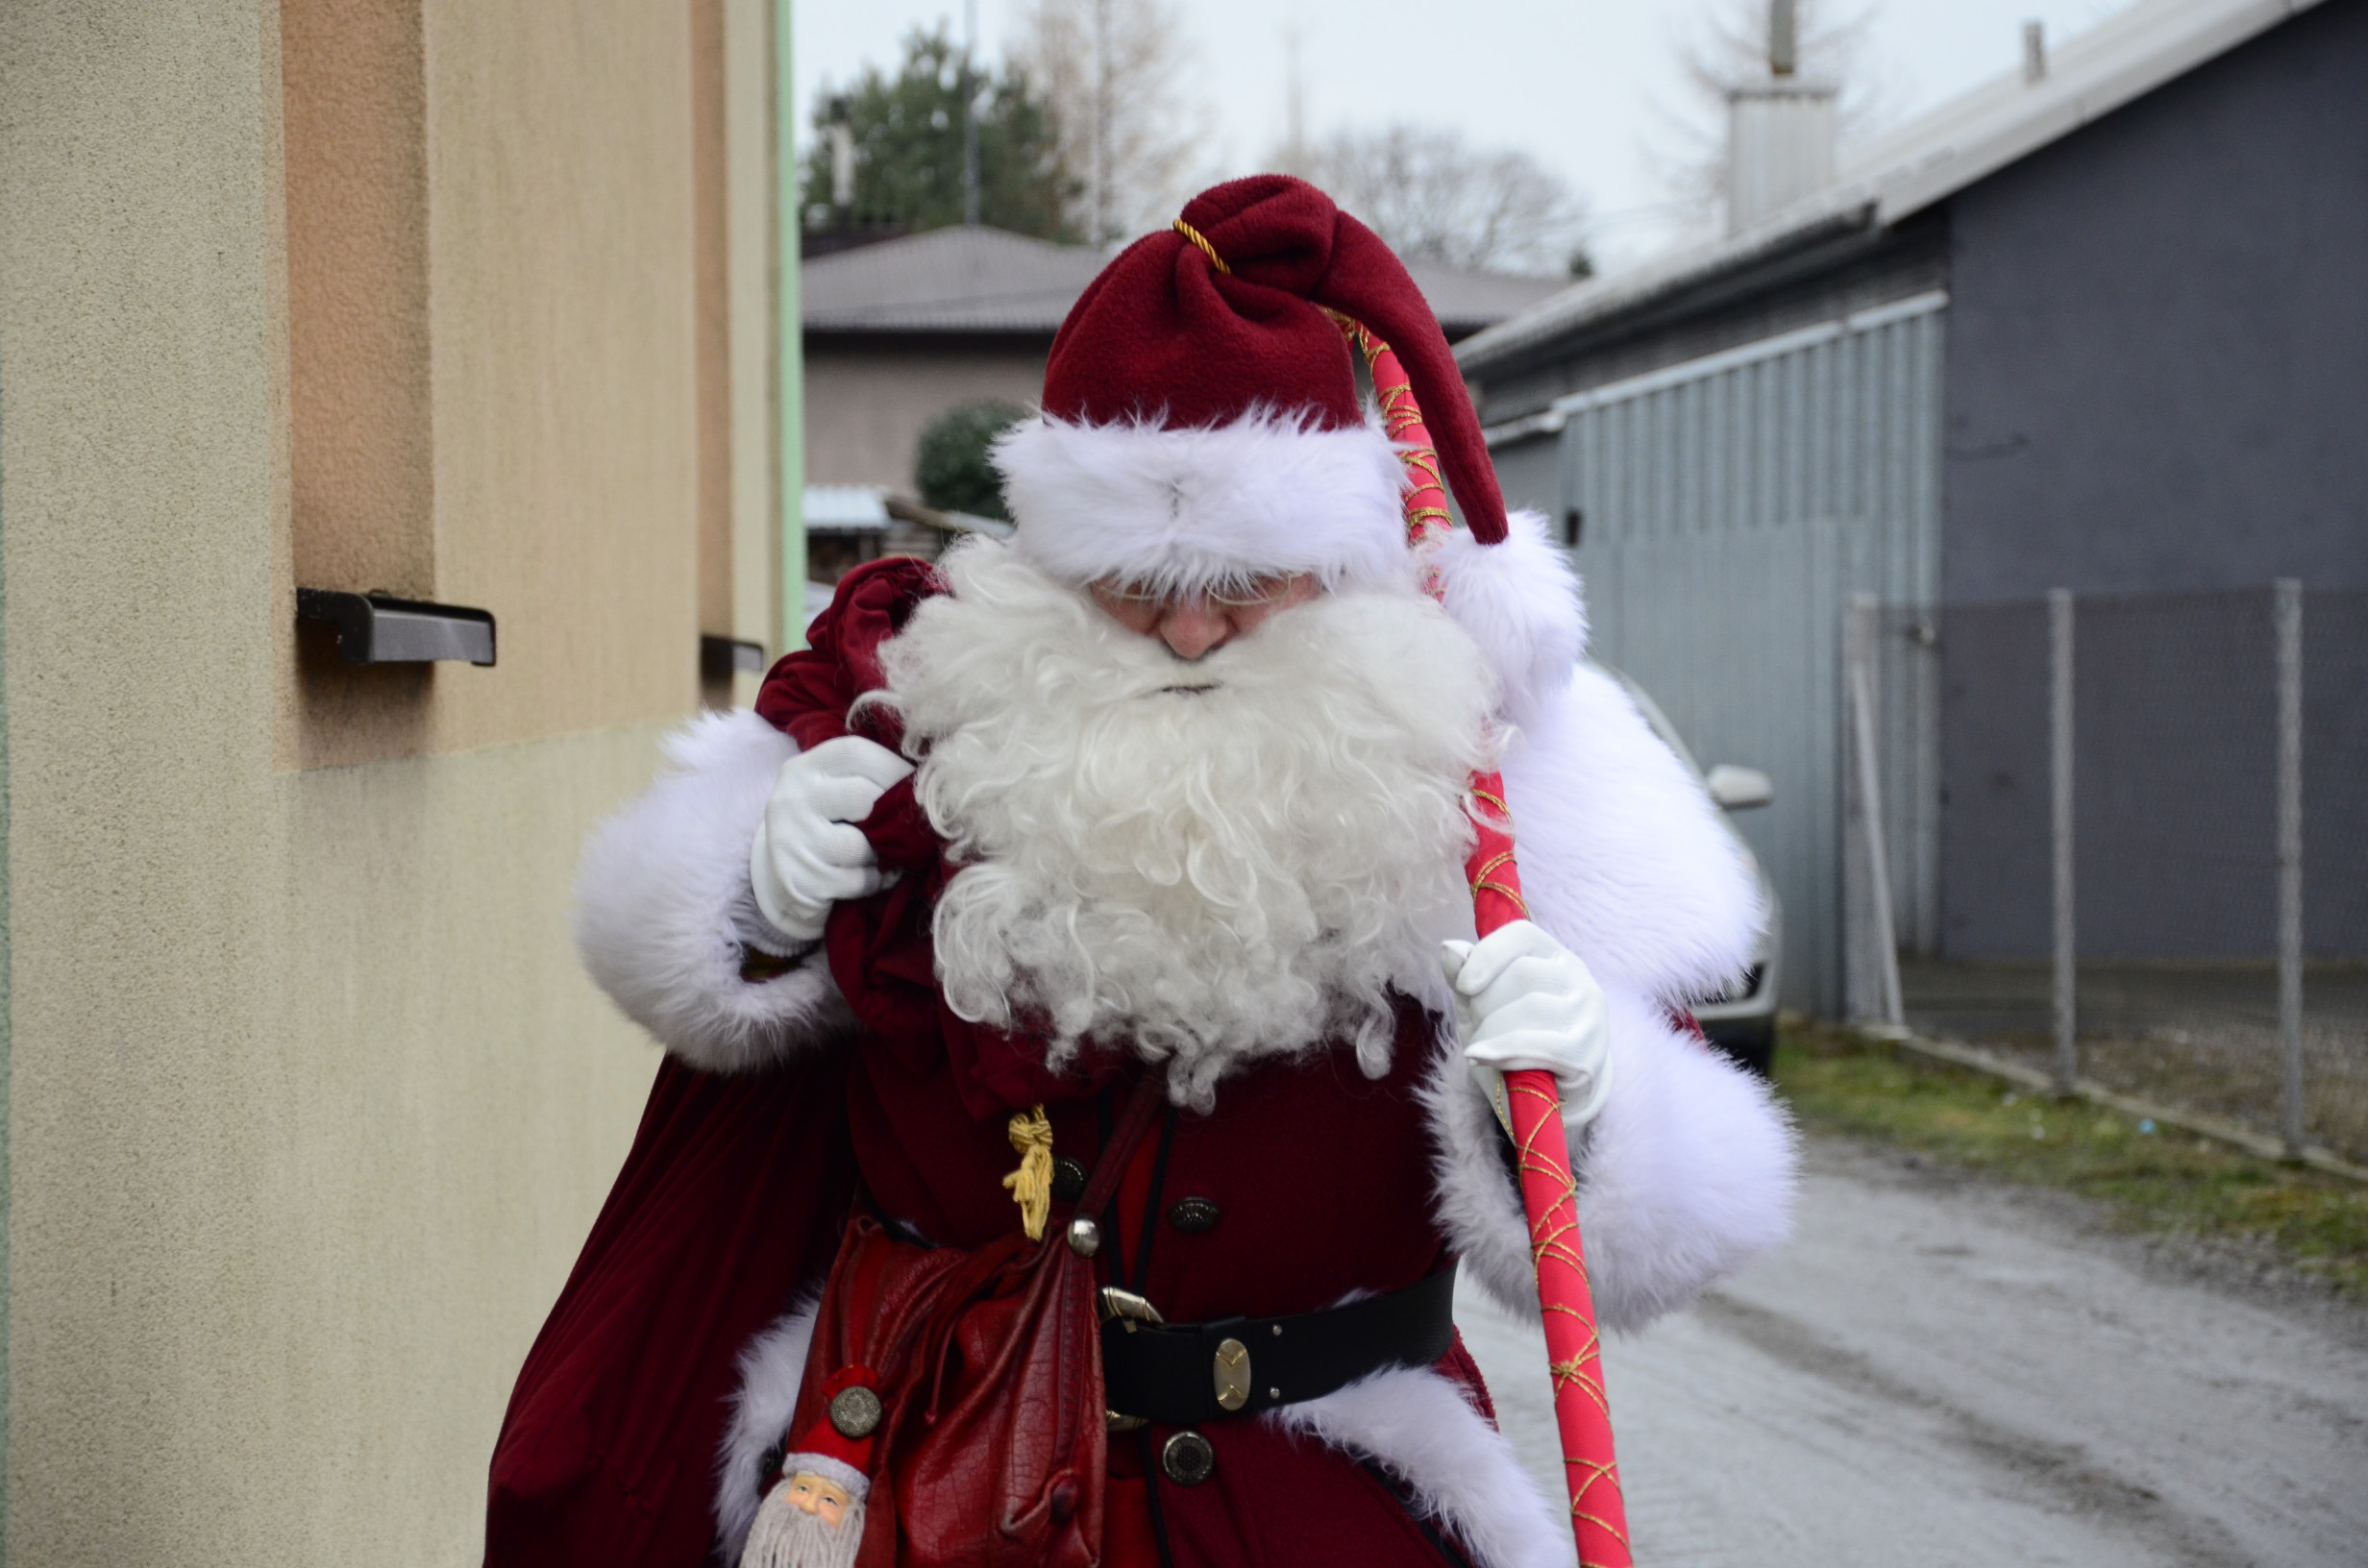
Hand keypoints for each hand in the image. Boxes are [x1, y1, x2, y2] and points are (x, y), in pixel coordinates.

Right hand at [749, 736, 914, 941]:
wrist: (783, 882)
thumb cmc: (826, 830)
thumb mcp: (834, 793)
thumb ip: (866, 779)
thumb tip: (927, 779)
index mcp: (803, 768)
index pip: (855, 752)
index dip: (894, 768)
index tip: (913, 788)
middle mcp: (790, 798)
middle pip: (863, 797)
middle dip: (892, 817)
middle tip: (905, 830)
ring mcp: (791, 840)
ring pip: (861, 845)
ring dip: (881, 856)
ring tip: (878, 858)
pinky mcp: (799, 880)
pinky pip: (857, 880)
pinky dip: (873, 882)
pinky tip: (866, 879)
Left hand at [1440, 920, 1612, 1132]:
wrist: (1551, 1095)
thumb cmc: (1514, 1042)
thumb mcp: (1482, 1006)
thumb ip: (1466, 977)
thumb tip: (1449, 947)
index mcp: (1553, 956)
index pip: (1523, 936)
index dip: (1488, 955)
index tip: (1463, 986)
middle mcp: (1578, 977)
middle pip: (1524, 973)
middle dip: (1486, 1004)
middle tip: (1477, 1028)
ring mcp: (1589, 1014)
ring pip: (1532, 1008)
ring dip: (1492, 1032)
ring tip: (1480, 1050)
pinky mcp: (1589, 1052)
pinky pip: (1543, 1045)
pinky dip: (1505, 1051)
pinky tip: (1482, 1058)